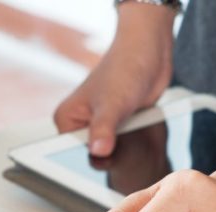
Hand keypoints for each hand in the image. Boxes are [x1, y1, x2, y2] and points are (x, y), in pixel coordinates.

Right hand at [54, 3, 175, 156]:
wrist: (149, 52)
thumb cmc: (126, 69)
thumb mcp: (113, 103)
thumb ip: (103, 129)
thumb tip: (98, 152)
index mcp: (66, 119)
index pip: (70, 153)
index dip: (91, 154)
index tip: (107, 149)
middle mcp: (78, 123)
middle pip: (92, 155)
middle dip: (110, 150)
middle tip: (123, 131)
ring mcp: (96, 124)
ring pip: (109, 151)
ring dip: (124, 145)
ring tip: (131, 125)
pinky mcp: (114, 124)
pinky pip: (122, 144)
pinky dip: (132, 139)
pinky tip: (138, 126)